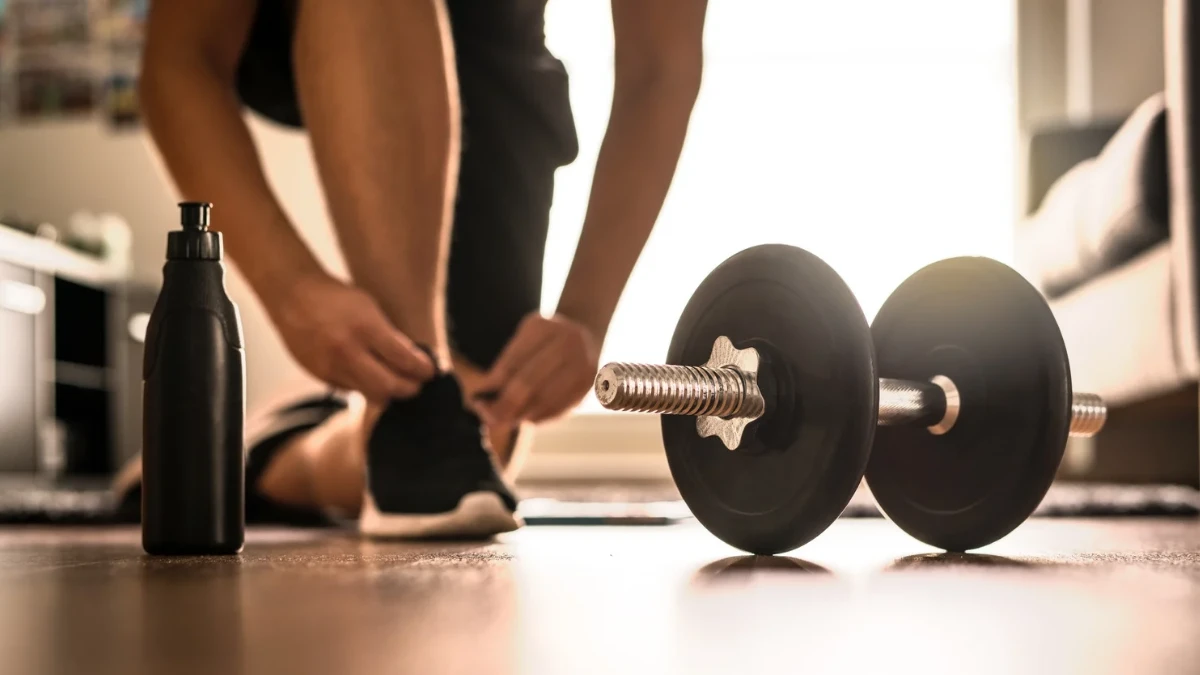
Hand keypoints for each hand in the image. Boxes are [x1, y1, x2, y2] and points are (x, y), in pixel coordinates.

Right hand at [268, 273, 435, 400]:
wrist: (291, 295)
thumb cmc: (336, 297)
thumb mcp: (370, 308)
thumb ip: (390, 336)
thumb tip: (414, 361)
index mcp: (365, 328)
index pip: (404, 360)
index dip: (423, 370)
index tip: (431, 371)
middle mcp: (347, 350)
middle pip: (389, 387)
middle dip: (409, 388)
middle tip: (417, 384)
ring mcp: (331, 366)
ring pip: (369, 393)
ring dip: (388, 391)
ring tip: (397, 382)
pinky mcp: (319, 375)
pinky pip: (350, 389)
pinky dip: (364, 385)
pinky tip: (370, 376)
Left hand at [475, 313, 599, 427]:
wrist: (586, 334)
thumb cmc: (543, 340)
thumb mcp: (524, 338)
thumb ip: (507, 363)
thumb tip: (486, 395)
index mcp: (542, 327)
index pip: (512, 362)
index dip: (494, 384)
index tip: (478, 399)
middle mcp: (567, 341)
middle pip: (528, 382)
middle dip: (505, 404)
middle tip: (489, 417)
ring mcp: (582, 363)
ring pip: (544, 400)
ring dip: (521, 415)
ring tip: (505, 421)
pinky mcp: (589, 383)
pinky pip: (560, 407)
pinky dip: (539, 417)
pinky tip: (527, 417)